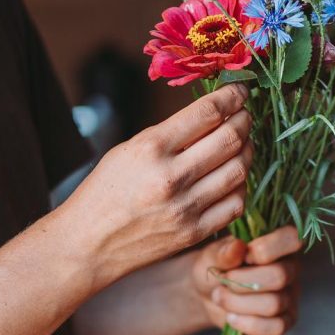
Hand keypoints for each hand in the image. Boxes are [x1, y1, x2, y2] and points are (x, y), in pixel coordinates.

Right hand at [60, 84, 253, 287]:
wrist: (88, 244)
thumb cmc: (105, 191)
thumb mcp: (128, 149)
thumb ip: (171, 134)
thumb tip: (215, 113)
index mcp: (151, 148)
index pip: (207, 112)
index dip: (232, 96)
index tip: (240, 90)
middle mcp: (171, 177)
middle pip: (230, 138)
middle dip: (245, 120)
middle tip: (245, 115)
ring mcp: (185, 208)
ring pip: (239, 169)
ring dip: (247, 150)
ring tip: (242, 143)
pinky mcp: (194, 232)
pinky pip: (235, 204)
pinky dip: (240, 185)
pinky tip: (233, 177)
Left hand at [191, 227, 301, 334]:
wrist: (208, 294)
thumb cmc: (216, 266)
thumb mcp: (213, 256)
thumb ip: (224, 252)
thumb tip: (237, 247)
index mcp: (279, 242)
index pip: (292, 238)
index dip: (266, 248)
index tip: (243, 255)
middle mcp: (291, 267)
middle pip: (279, 276)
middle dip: (242, 282)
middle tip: (223, 280)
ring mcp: (291, 294)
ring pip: (274, 304)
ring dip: (238, 303)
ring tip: (219, 297)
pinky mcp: (286, 319)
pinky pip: (277, 327)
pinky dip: (249, 324)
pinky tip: (231, 318)